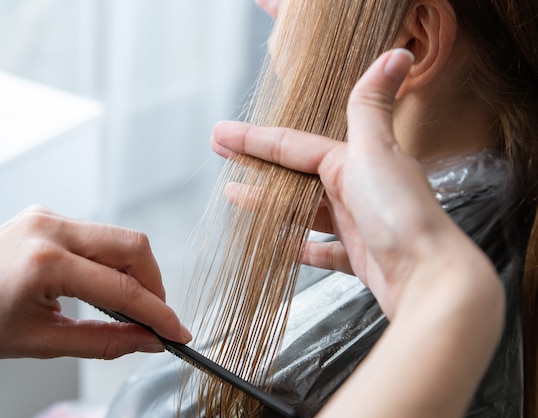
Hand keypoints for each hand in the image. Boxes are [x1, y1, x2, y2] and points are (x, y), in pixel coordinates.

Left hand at [0, 205, 190, 358]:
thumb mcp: (43, 343)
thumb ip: (106, 342)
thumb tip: (147, 340)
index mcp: (45, 263)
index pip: (122, 289)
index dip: (157, 313)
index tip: (176, 332)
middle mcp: (50, 229)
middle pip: (133, 246)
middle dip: (154, 284)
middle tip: (154, 316)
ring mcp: (49, 217)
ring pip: (119, 237)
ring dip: (135, 272)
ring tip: (129, 304)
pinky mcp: (48, 216)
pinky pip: (98, 235)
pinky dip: (112, 262)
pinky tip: (103, 284)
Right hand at [211, 49, 489, 318]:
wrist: (429, 278)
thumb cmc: (401, 215)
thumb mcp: (376, 153)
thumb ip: (371, 107)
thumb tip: (396, 54)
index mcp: (357, 161)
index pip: (295, 146)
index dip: (255, 139)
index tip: (220, 135)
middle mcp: (359, 189)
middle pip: (297, 174)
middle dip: (258, 165)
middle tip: (223, 159)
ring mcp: (359, 224)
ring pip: (305, 210)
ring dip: (272, 204)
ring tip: (236, 197)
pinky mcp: (361, 257)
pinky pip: (323, 250)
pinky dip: (301, 247)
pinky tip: (279, 243)